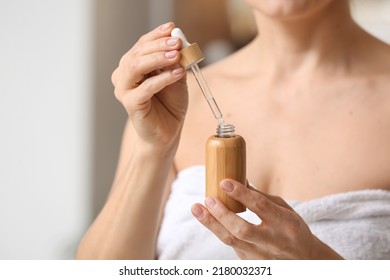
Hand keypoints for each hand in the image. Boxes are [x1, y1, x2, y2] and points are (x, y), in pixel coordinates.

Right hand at [111, 22, 187, 149]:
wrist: (167, 132)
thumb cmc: (170, 105)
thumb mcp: (177, 78)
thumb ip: (176, 62)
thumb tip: (179, 41)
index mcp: (133, 66)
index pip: (141, 45)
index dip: (156, 35)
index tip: (171, 28)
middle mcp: (124, 76)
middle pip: (137, 53)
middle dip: (158, 45)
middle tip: (177, 42)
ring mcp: (124, 90)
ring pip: (136, 67)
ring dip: (157, 58)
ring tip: (176, 56)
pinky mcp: (130, 104)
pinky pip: (146, 87)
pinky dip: (163, 78)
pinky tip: (178, 73)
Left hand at [191, 180, 342, 258]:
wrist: (305, 260)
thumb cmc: (293, 230)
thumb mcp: (285, 210)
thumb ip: (263, 198)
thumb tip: (239, 181)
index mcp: (285, 223)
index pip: (260, 206)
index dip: (241, 194)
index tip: (224, 182)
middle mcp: (273, 241)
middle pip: (243, 229)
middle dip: (222, 213)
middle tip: (208, 198)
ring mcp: (262, 256)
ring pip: (232, 241)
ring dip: (212, 224)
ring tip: (197, 209)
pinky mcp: (252, 263)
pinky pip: (232, 246)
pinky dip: (220, 231)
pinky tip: (209, 220)